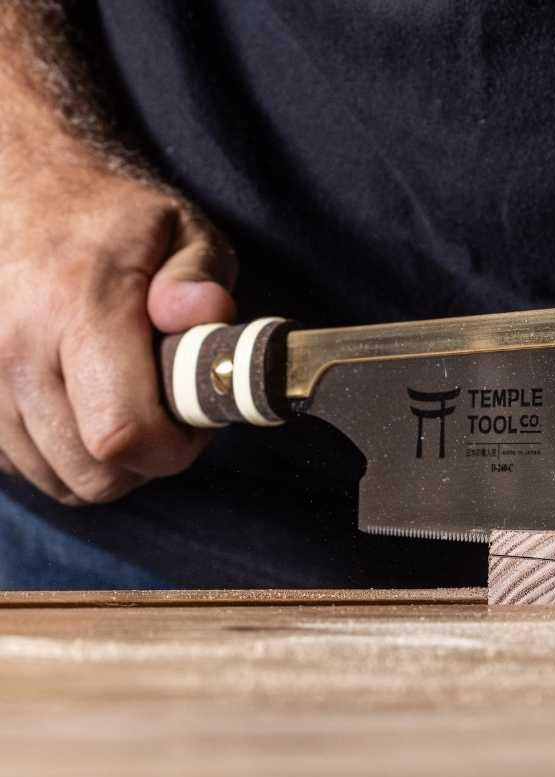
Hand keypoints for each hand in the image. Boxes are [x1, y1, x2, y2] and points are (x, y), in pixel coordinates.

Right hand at [0, 159, 236, 504]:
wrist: (23, 191)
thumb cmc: (118, 222)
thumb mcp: (183, 231)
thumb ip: (201, 277)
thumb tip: (206, 313)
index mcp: (81, 308)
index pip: (122, 433)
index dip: (171, 451)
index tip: (195, 424)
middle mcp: (19, 346)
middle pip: (91, 473)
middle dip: (144, 464)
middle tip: (167, 421)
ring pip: (57, 479)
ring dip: (105, 466)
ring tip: (127, 410)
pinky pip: (22, 466)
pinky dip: (61, 458)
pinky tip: (85, 413)